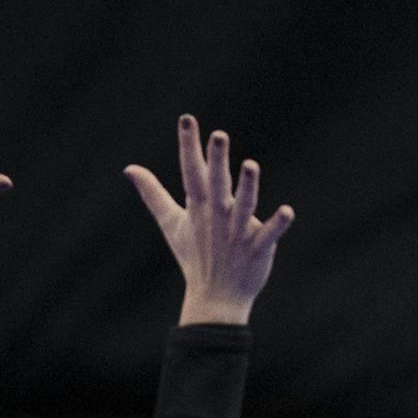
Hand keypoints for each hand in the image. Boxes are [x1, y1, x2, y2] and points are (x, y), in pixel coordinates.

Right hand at [126, 117, 294, 326]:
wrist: (214, 298)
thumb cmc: (194, 255)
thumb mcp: (171, 223)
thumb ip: (153, 193)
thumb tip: (129, 169)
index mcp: (198, 206)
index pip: (191, 170)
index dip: (189, 145)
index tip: (187, 119)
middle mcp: (218, 216)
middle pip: (217, 185)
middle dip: (217, 161)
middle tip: (219, 135)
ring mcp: (237, 233)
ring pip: (243, 206)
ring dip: (247, 187)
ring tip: (250, 165)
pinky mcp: (258, 248)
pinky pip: (269, 235)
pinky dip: (278, 225)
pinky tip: (288, 211)